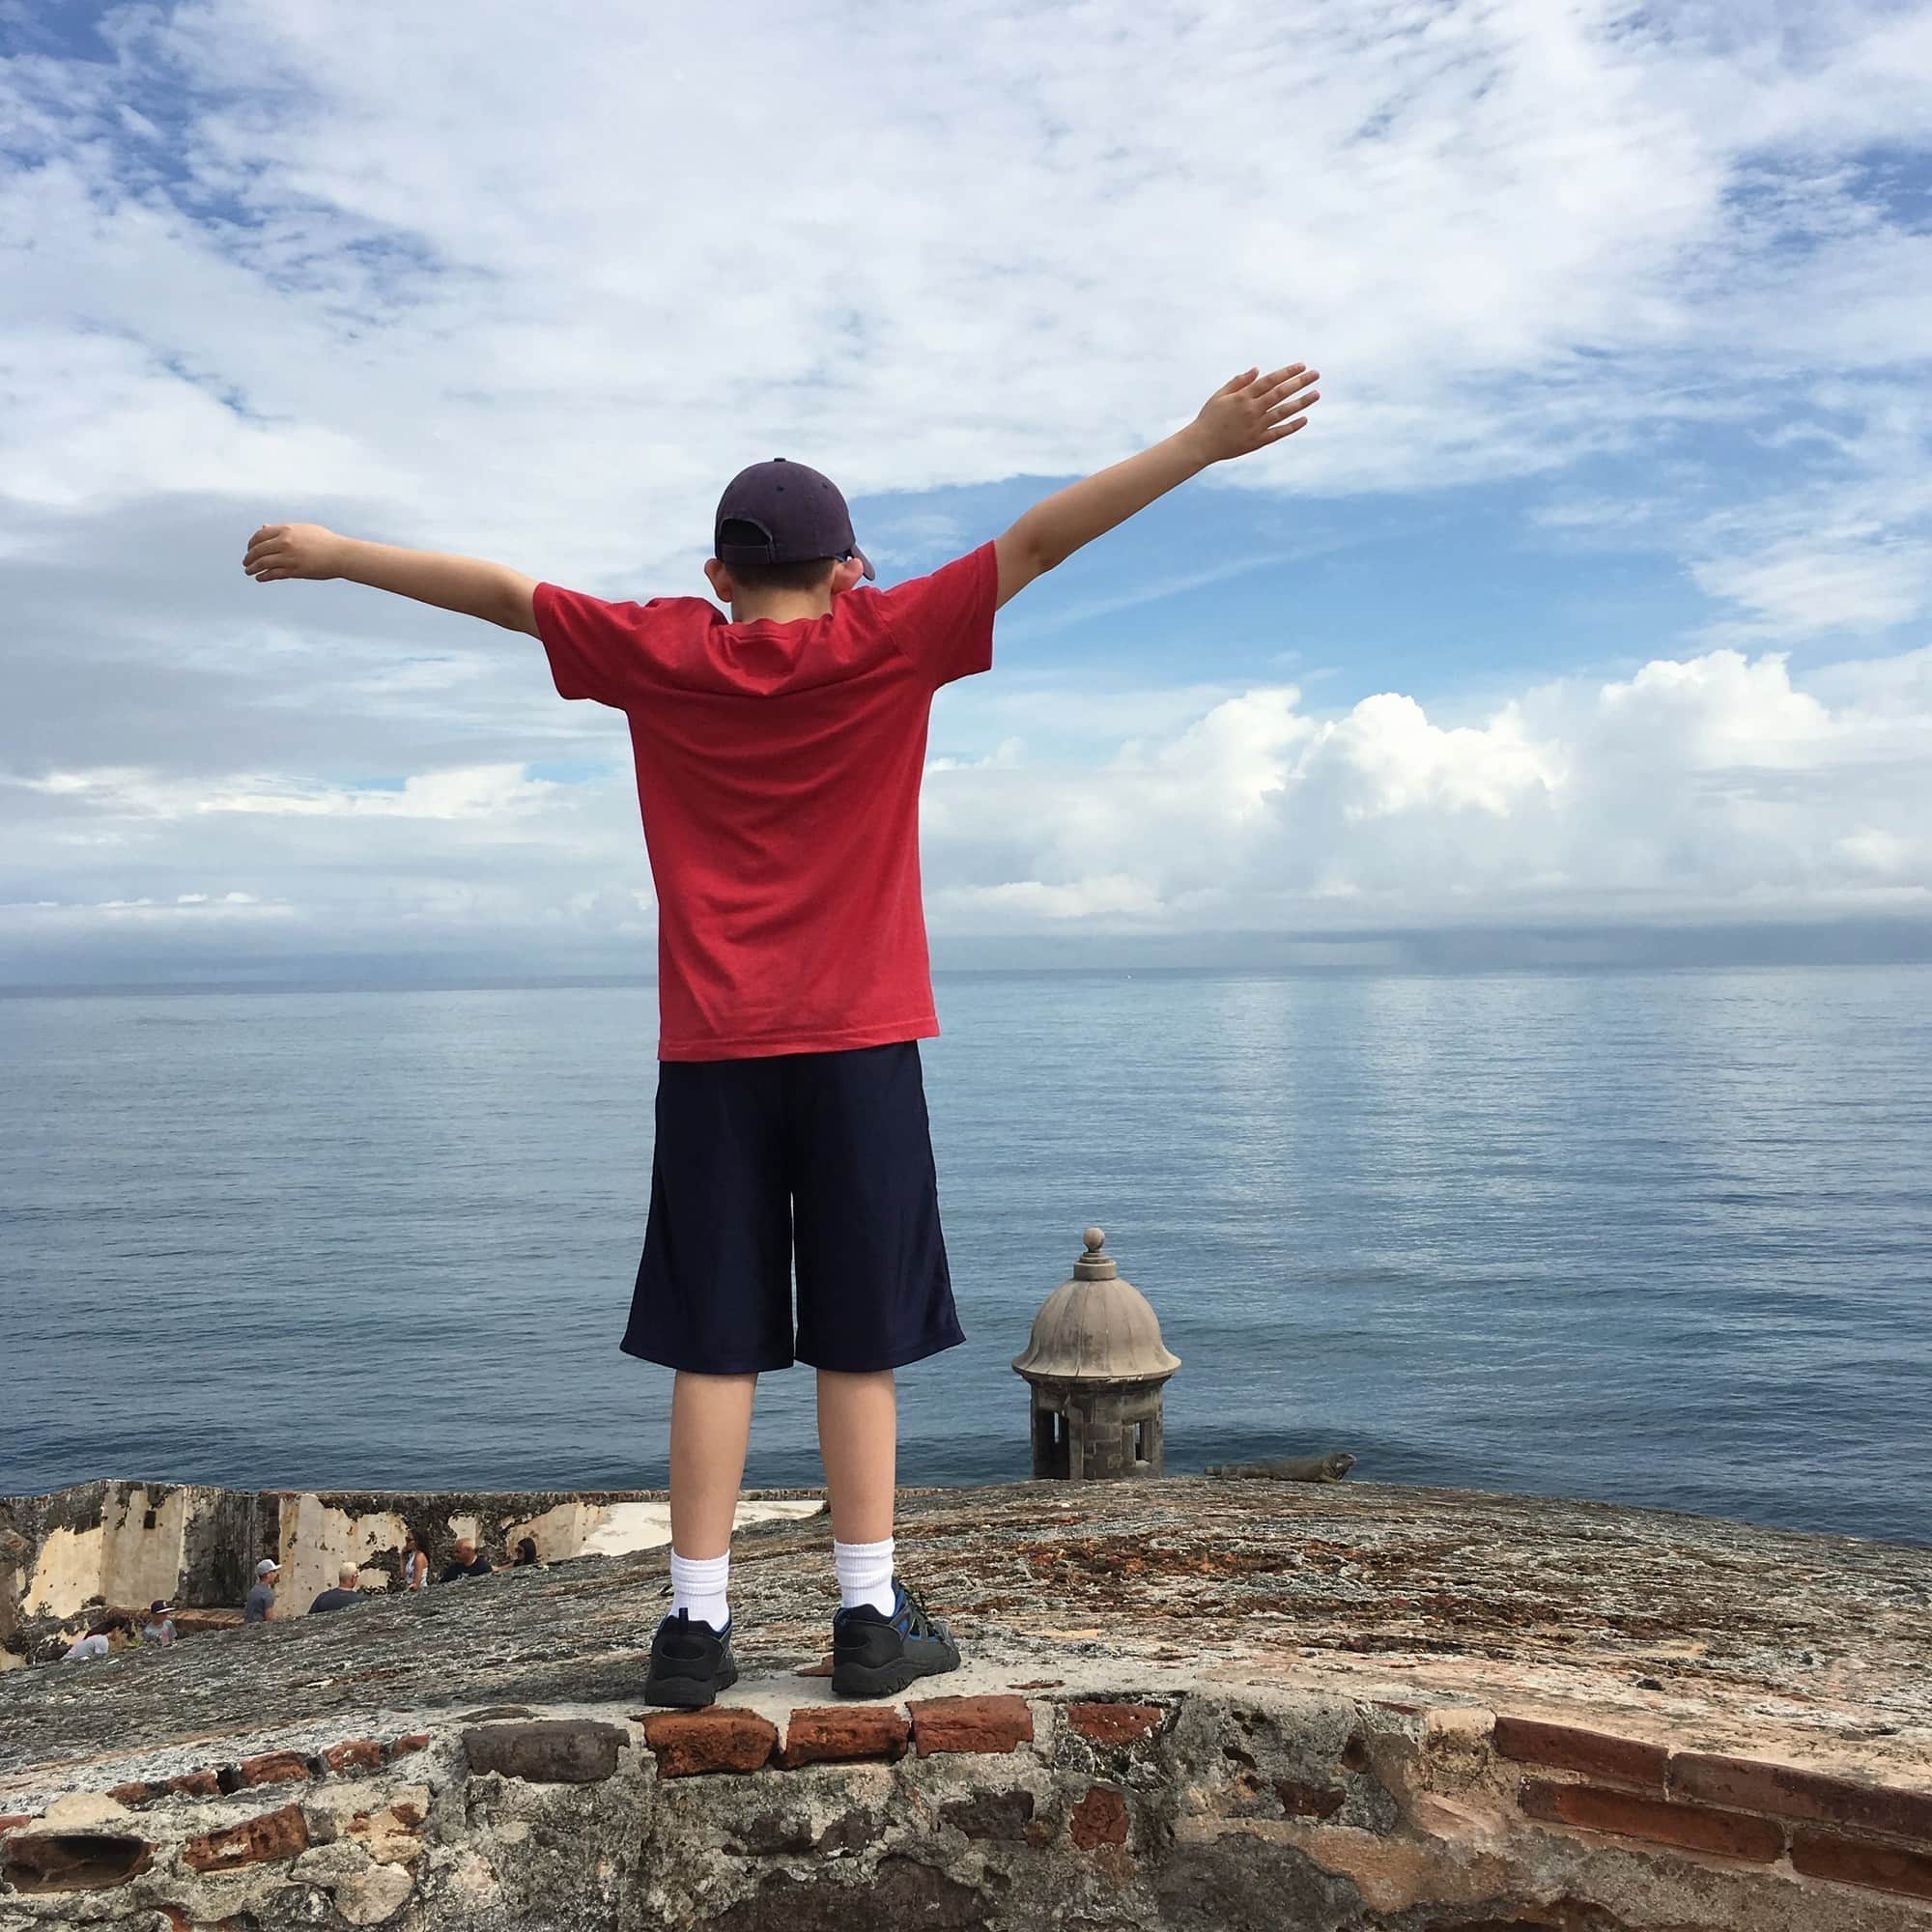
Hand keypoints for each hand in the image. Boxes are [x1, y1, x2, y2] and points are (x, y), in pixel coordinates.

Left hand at [243, 522, 346, 581]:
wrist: (341, 555)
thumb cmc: (325, 541)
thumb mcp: (303, 529)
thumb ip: (282, 529)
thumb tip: (263, 527)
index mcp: (286, 530)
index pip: (260, 535)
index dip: (252, 543)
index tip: (250, 549)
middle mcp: (285, 542)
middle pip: (258, 549)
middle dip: (249, 557)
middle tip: (246, 562)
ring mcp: (289, 556)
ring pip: (263, 562)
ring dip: (253, 568)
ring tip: (249, 571)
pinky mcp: (295, 570)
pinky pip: (273, 574)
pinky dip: (264, 576)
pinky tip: (260, 578)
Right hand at [1188, 363, 1320, 463]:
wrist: (1201, 444)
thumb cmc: (1209, 417)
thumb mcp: (1220, 395)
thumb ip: (1239, 382)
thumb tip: (1257, 370)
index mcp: (1243, 397)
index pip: (1270, 380)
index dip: (1287, 372)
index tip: (1302, 365)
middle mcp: (1252, 410)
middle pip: (1281, 393)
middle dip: (1300, 382)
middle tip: (1315, 374)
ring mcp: (1256, 426)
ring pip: (1283, 412)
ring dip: (1301, 402)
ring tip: (1316, 394)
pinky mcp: (1257, 441)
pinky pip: (1278, 433)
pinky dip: (1292, 426)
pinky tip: (1304, 419)